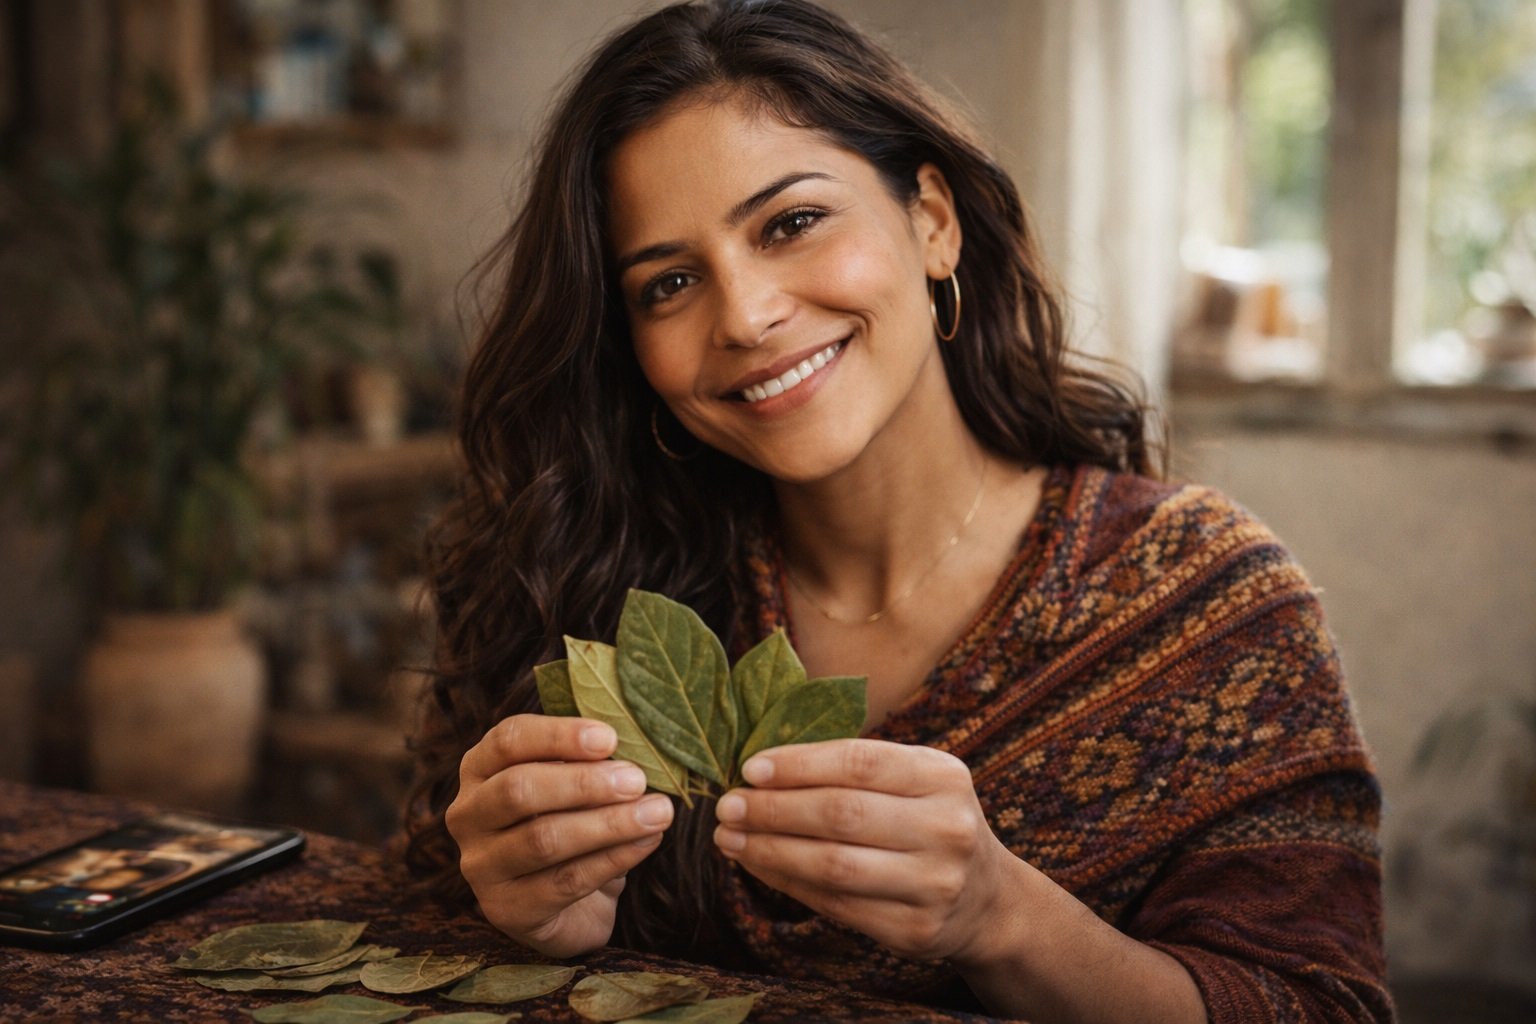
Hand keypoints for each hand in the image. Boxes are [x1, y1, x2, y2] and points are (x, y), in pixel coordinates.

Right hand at [445, 714, 674, 957]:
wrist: (571, 905)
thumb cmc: (574, 824)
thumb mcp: (576, 784)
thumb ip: (592, 761)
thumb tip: (639, 746)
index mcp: (481, 769)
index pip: (509, 739)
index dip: (559, 736)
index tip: (610, 738)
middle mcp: (469, 815)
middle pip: (518, 789)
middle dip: (584, 783)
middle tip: (637, 780)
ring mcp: (480, 866)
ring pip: (543, 839)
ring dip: (609, 823)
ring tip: (658, 812)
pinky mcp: (507, 909)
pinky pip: (564, 881)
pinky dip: (613, 858)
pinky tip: (647, 842)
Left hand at [711, 738, 1013, 963]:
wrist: (986, 899)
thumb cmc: (928, 822)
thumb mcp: (914, 780)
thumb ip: (852, 767)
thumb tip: (761, 765)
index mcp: (943, 777)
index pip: (859, 762)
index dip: (799, 764)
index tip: (749, 768)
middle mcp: (945, 829)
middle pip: (841, 814)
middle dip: (773, 809)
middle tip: (727, 805)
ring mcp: (933, 884)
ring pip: (833, 865)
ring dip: (770, 850)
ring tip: (730, 838)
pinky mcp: (915, 930)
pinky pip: (836, 905)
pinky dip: (788, 882)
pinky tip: (760, 865)